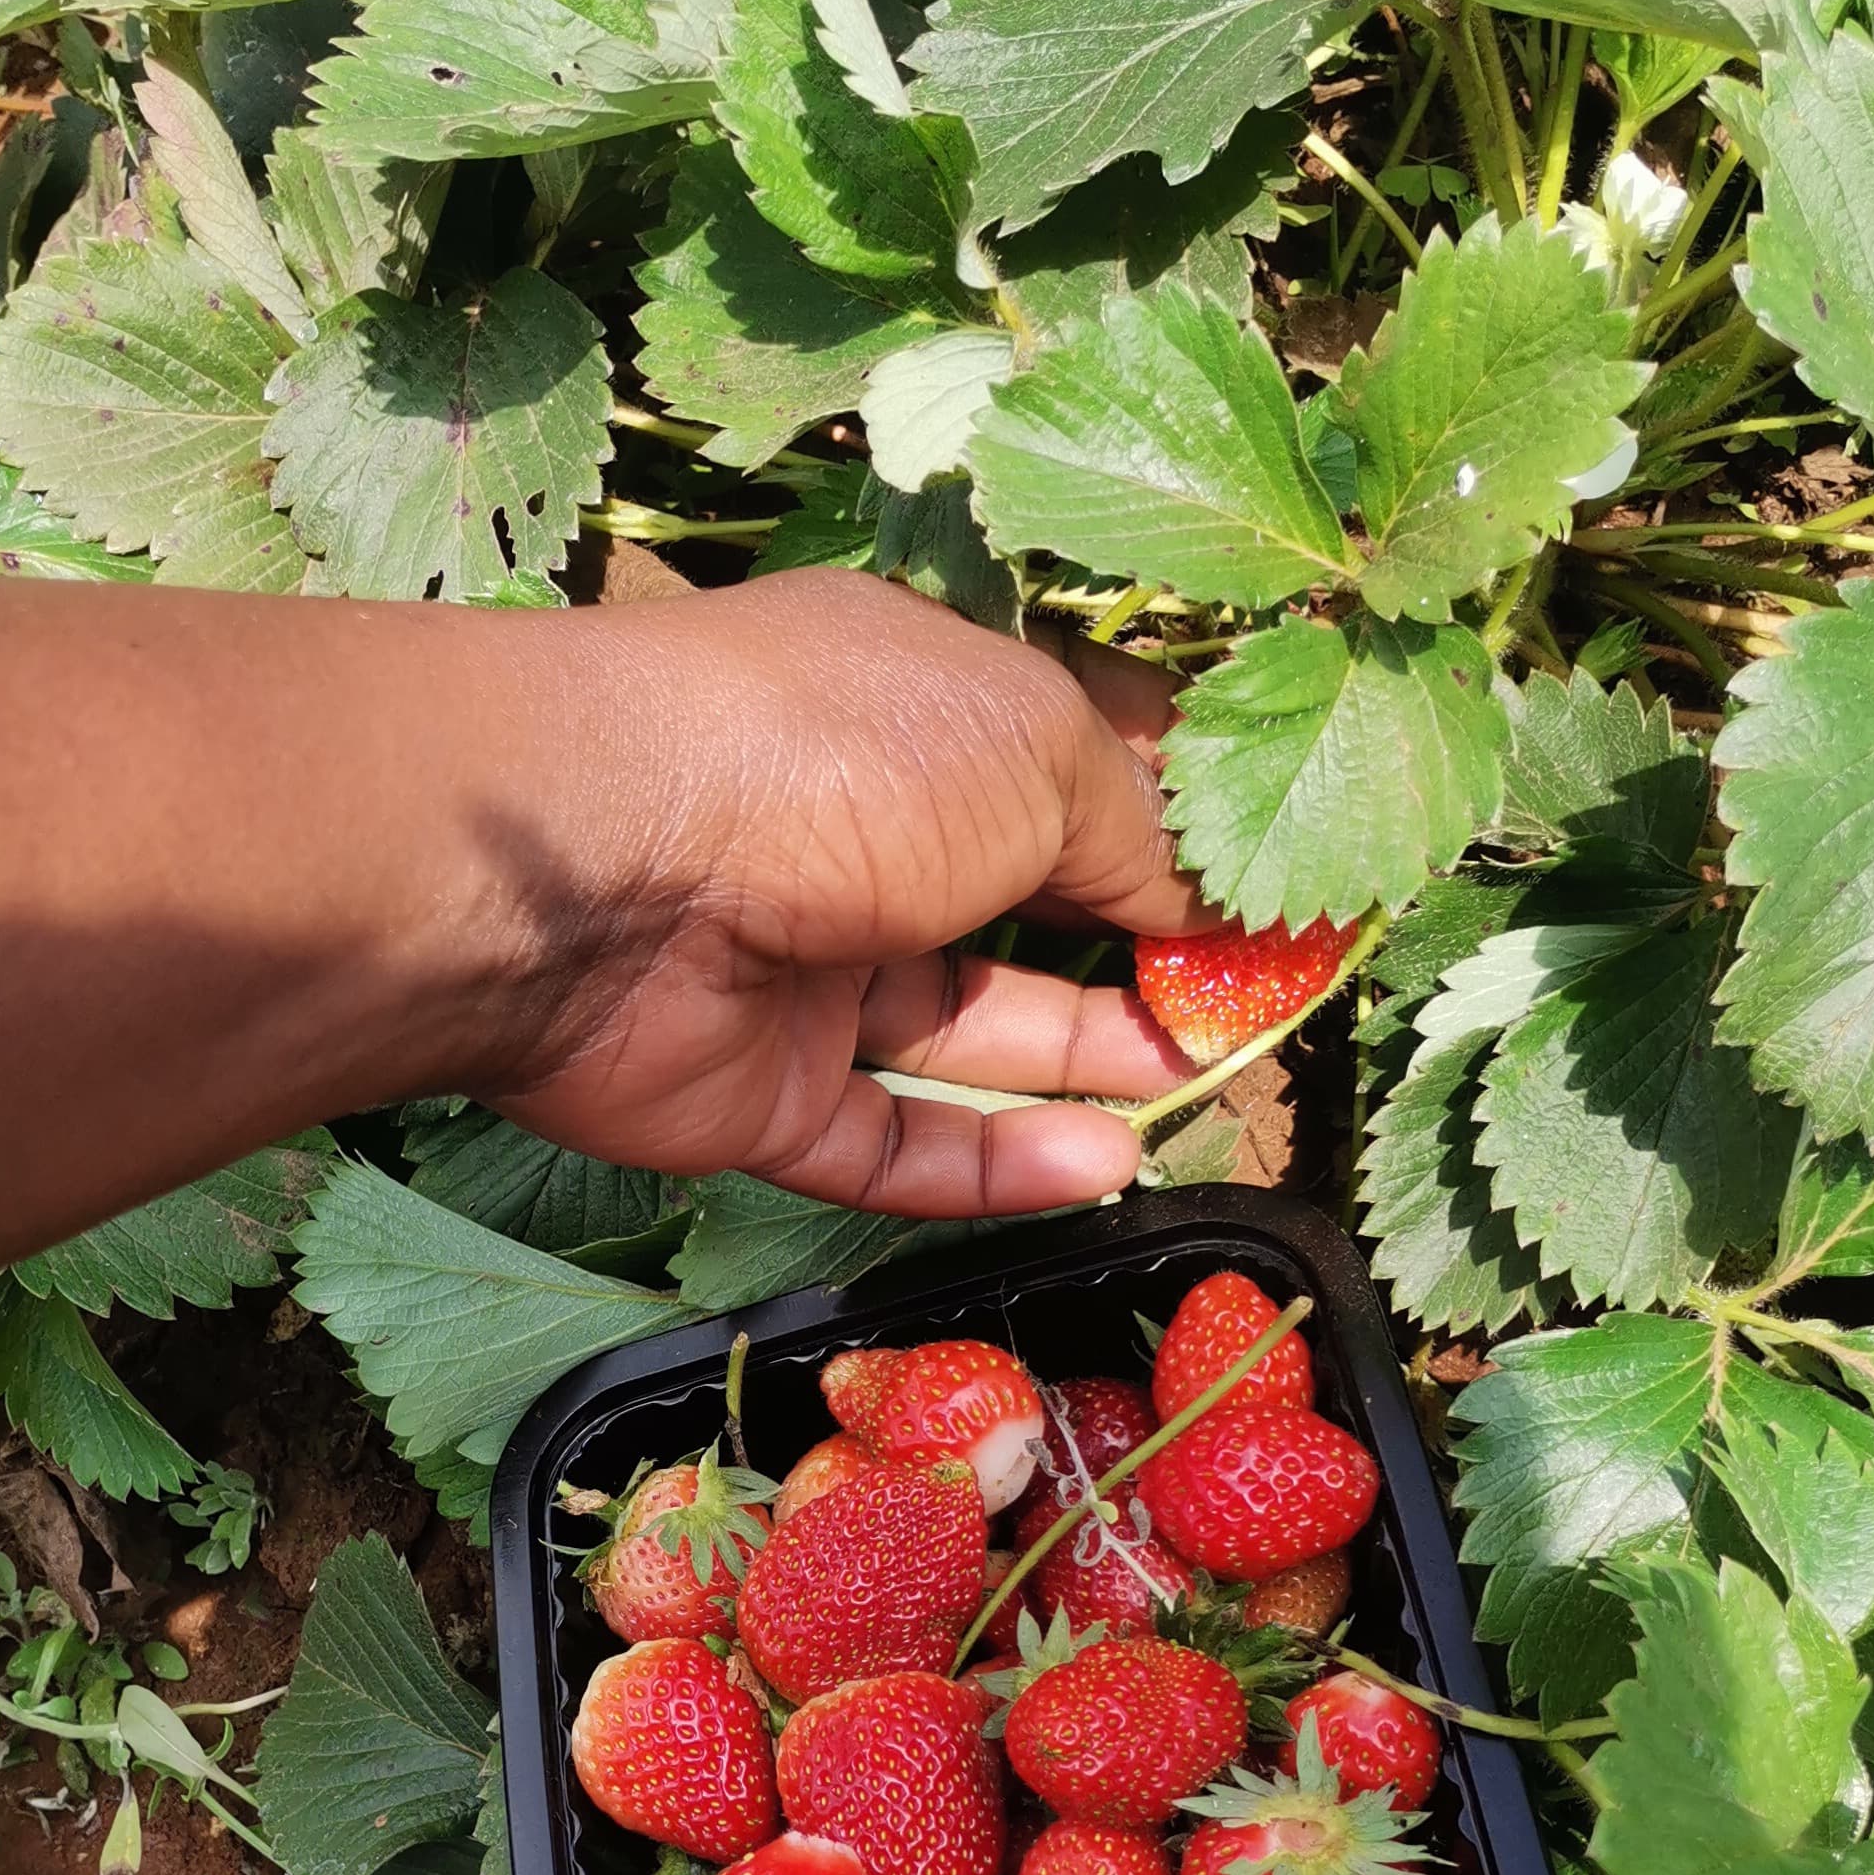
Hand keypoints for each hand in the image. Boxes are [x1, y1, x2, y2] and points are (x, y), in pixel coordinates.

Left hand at [492, 569, 1205, 1214]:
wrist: (595, 867)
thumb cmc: (832, 756)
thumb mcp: (1034, 748)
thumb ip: (1137, 830)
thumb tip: (1209, 903)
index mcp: (914, 706)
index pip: (1067, 759)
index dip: (1172, 822)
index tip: (1278, 887)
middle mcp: (857, 829)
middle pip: (1025, 905)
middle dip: (1142, 955)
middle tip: (1258, 1006)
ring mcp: (803, 967)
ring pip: (965, 1034)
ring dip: (1085, 1065)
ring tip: (1203, 1086)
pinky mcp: (758, 1094)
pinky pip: (892, 1143)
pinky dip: (995, 1164)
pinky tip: (1105, 1168)